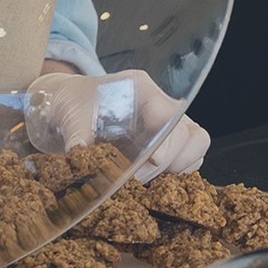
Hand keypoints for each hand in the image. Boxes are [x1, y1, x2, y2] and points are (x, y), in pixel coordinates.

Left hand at [24, 70, 210, 182]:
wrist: (70, 103)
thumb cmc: (72, 104)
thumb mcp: (69, 116)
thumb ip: (77, 136)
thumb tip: (80, 158)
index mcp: (140, 89)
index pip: (168, 113)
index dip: (166, 141)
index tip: (152, 162)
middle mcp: (161, 103)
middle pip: (190, 133)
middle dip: (168, 162)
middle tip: (137, 178)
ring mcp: (167, 122)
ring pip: (197, 144)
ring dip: (178, 168)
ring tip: (146, 179)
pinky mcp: (167, 140)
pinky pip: (189, 157)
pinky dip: (177, 172)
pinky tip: (151, 179)